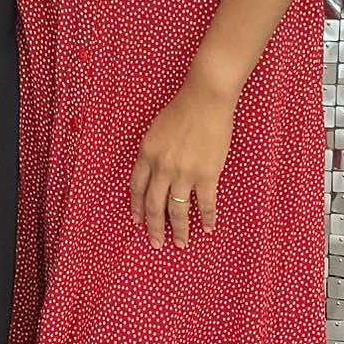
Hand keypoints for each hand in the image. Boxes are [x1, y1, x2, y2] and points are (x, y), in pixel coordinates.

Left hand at [129, 85, 236, 249]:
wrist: (206, 100)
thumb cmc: (181, 109)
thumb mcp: (156, 130)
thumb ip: (153, 153)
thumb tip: (154, 173)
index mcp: (147, 154)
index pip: (136, 188)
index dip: (136, 207)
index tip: (137, 222)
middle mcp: (162, 167)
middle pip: (154, 205)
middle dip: (154, 227)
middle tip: (155, 243)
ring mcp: (184, 173)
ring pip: (177, 210)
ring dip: (178, 230)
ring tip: (180, 244)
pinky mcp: (206, 175)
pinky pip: (205, 204)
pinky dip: (206, 218)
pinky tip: (207, 228)